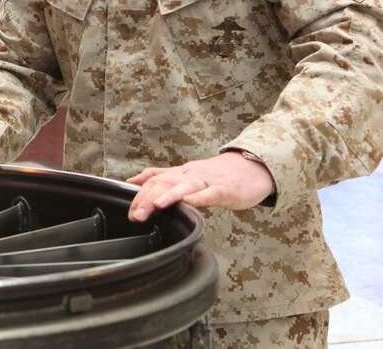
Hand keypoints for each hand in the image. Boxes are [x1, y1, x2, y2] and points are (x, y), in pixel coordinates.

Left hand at [125, 151, 275, 221]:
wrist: (251, 167)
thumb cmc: (217, 175)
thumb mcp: (185, 174)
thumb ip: (160, 177)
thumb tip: (132, 181)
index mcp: (180, 174)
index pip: (154, 181)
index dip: (140, 195)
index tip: (131, 212)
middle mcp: (190, 175)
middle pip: (165, 183)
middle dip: (149, 199)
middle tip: (137, 215)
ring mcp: (208, 181)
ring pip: (186, 186)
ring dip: (170, 195)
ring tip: (157, 205)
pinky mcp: (226, 189)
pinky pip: (212, 192)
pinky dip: (201, 196)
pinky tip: (192, 201)